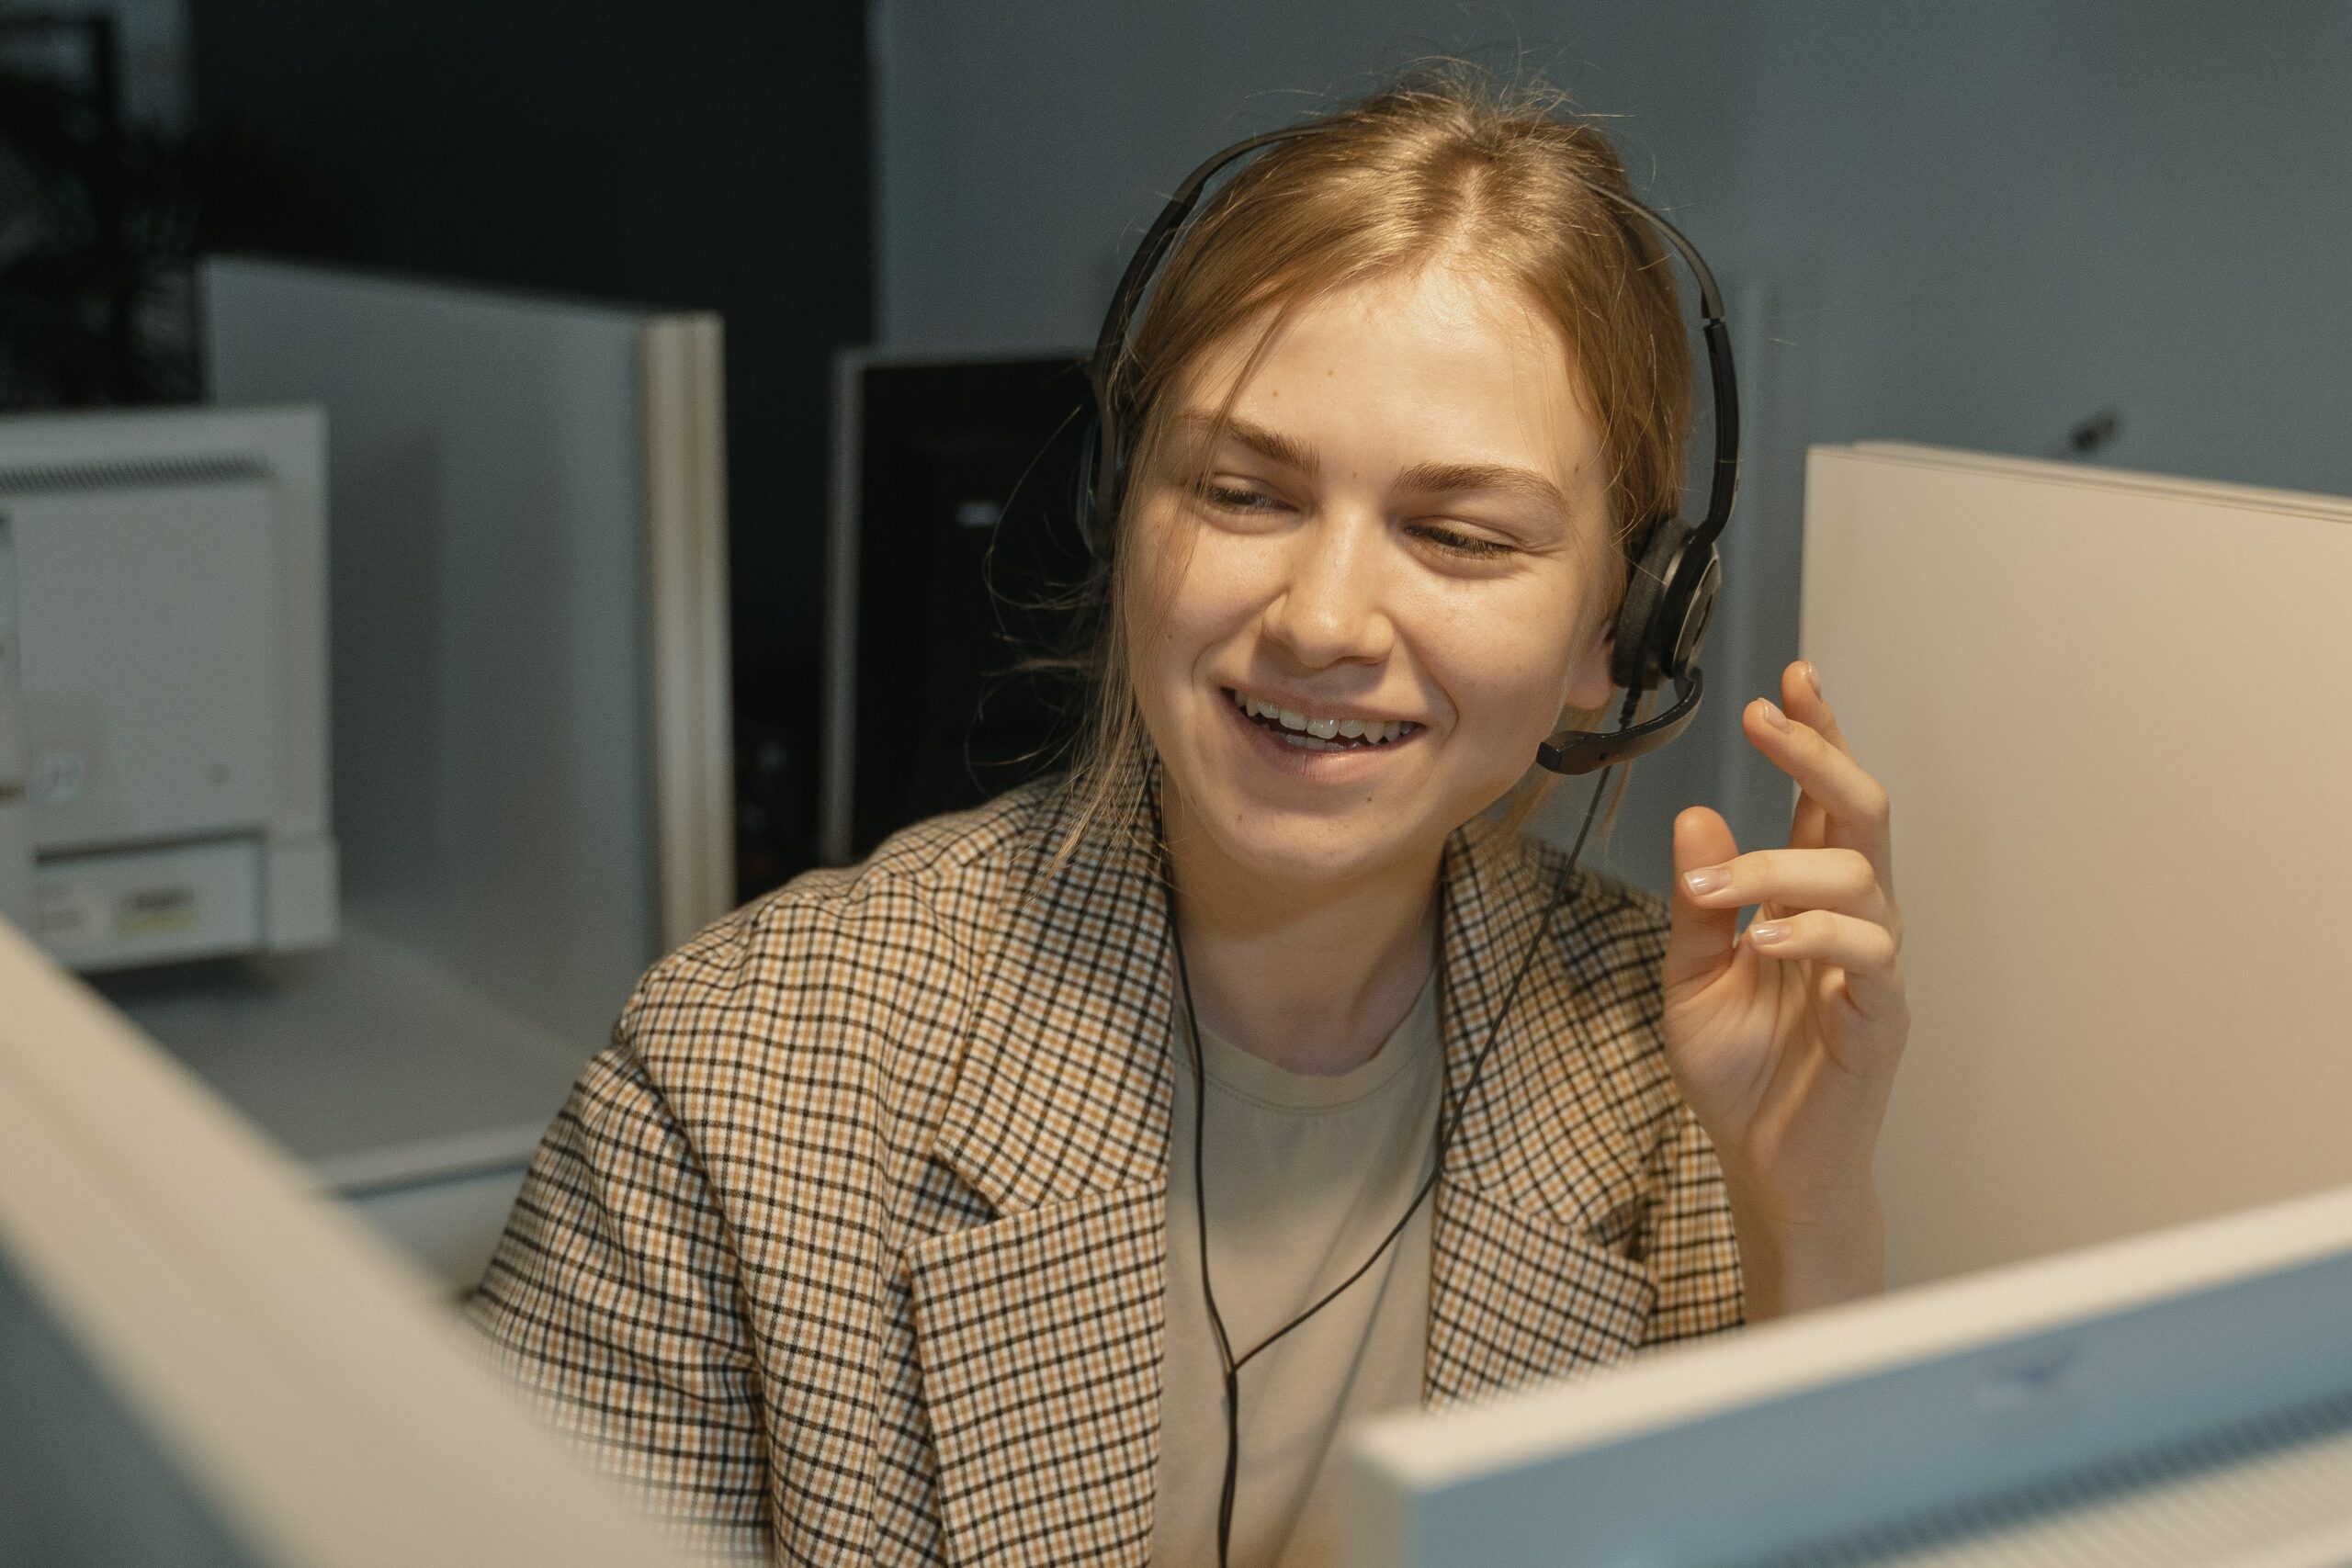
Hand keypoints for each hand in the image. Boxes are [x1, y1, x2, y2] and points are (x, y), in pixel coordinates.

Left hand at [1659, 659, 1908, 1315]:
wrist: (1762, 1164)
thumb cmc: (1741, 1071)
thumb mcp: (1691, 975)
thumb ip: (1700, 900)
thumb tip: (1698, 816)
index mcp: (1812, 900)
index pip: (1824, 803)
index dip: (1817, 737)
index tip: (1790, 679)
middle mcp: (1855, 921)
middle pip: (1862, 814)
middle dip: (1819, 757)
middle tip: (1766, 720)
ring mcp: (1874, 969)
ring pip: (1861, 879)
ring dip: (1782, 868)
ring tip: (1719, 892)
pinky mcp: (1879, 1020)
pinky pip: (1868, 958)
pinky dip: (1816, 935)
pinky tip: (1765, 937)